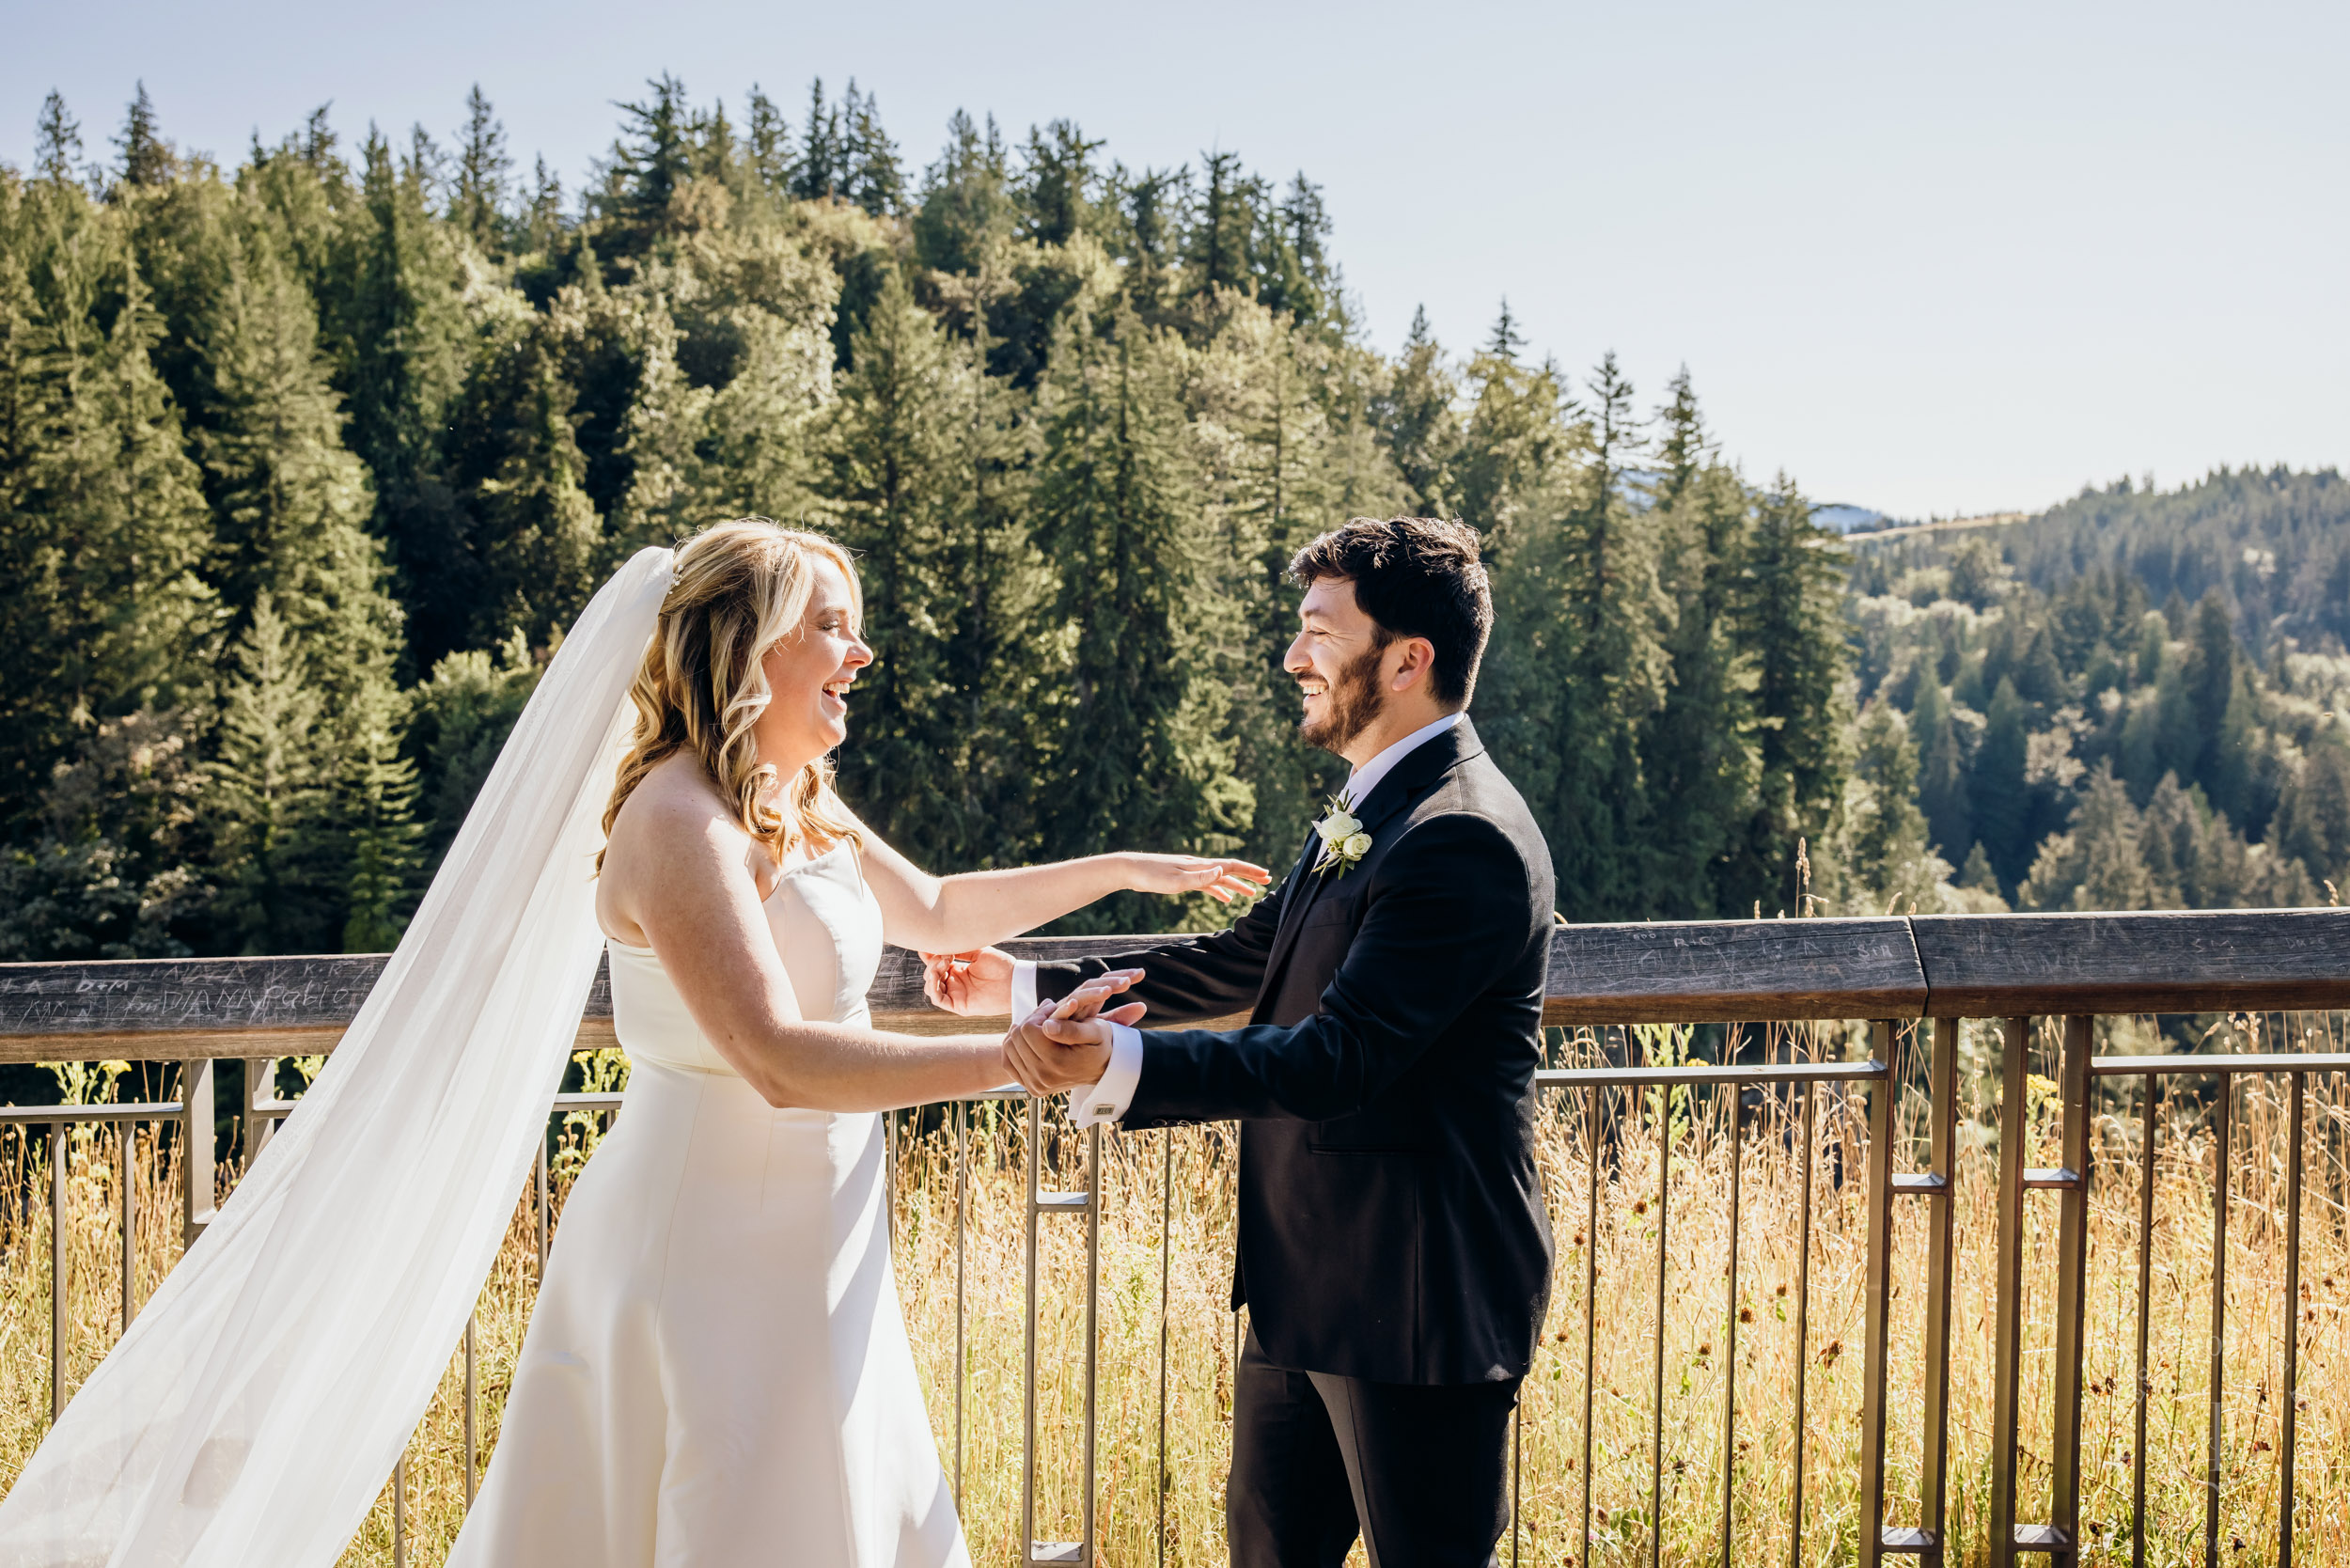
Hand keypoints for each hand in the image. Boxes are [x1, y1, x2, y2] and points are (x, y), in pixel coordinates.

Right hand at [922, 946, 1013, 1014]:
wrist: (1014, 980)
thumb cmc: (1001, 966)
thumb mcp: (977, 952)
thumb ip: (958, 950)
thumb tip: (939, 945)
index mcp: (958, 970)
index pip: (936, 964)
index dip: (929, 956)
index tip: (927, 946)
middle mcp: (954, 983)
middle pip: (931, 975)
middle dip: (932, 963)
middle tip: (944, 955)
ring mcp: (956, 994)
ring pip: (931, 987)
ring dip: (932, 973)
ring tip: (943, 962)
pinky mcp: (958, 1005)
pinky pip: (938, 999)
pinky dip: (933, 987)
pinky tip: (938, 975)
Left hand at [1002, 971, 1144, 1093]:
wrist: (1104, 1067)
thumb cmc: (1100, 1043)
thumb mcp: (1095, 1030)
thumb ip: (1071, 1028)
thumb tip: (1046, 1026)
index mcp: (1058, 1062)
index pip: (1027, 1029)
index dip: (1038, 1014)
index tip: (1053, 1010)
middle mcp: (1044, 1078)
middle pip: (1016, 1038)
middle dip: (1029, 1022)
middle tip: (1047, 1017)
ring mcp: (1036, 1085)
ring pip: (1009, 1048)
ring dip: (1021, 1034)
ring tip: (1039, 1028)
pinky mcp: (1032, 1089)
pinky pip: (1008, 1063)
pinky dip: (1015, 1049)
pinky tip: (1029, 1041)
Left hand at [1120, 853, 1271, 904]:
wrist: (1130, 869)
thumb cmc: (1151, 876)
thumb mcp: (1176, 881)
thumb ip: (1200, 878)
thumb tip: (1223, 870)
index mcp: (1200, 866)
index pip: (1231, 866)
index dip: (1249, 871)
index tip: (1266, 875)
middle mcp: (1199, 866)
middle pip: (1229, 870)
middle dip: (1248, 876)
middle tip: (1267, 881)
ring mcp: (1191, 872)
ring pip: (1220, 878)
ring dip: (1236, 885)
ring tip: (1251, 894)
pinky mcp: (1183, 878)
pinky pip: (1207, 884)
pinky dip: (1219, 890)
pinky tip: (1224, 898)